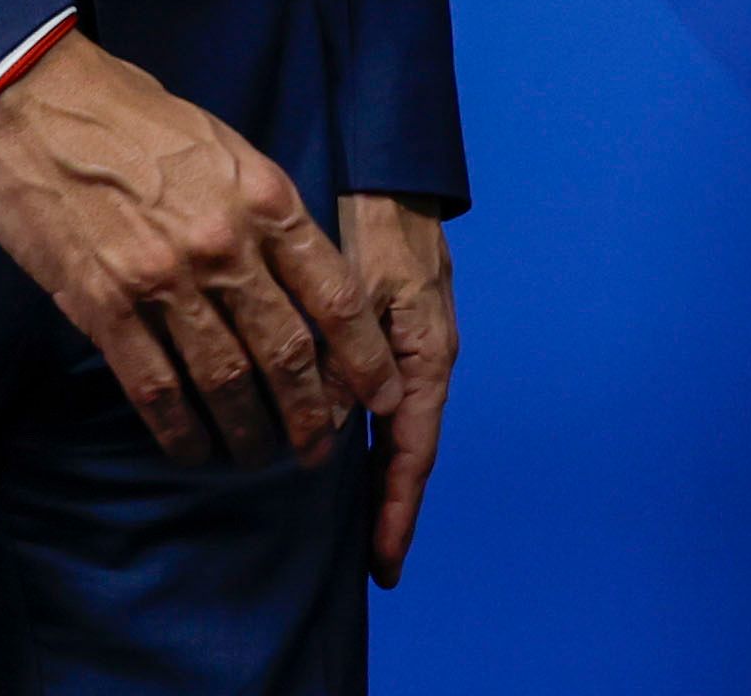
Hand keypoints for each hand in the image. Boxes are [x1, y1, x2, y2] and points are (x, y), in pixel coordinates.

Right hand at [0, 35, 402, 467]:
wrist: (34, 98)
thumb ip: (261, 210)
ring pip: (225, 380)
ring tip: (254, 455)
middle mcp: (224, 244)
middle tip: (315, 449)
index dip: (365, 360)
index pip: (337, 296)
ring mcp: (163, 278)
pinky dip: (178, 428)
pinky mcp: (104, 304)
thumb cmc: (129, 112)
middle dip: (309, 416)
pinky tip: (189, 447)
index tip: (379, 396)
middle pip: (287, 353)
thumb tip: (291, 275)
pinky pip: (155, 387)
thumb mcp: (222, 144)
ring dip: (247, 431)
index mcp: (264, 198)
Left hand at [337, 193, 456, 584]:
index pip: (412, 451)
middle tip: (374, 566)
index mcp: (426, 359)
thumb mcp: (364, 291)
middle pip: (406, 454)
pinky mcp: (386, 342)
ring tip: (356, 530)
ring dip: (375, 480)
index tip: (383, 558)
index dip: (396, 507)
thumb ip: (345, 355)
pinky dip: (363, 440)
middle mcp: (421, 366)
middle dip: (390, 509)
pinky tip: (337, 456)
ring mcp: (406, 356)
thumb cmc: (381, 230)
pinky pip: (376, 406)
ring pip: (391, 433)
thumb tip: (324, 425)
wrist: (392, 184)